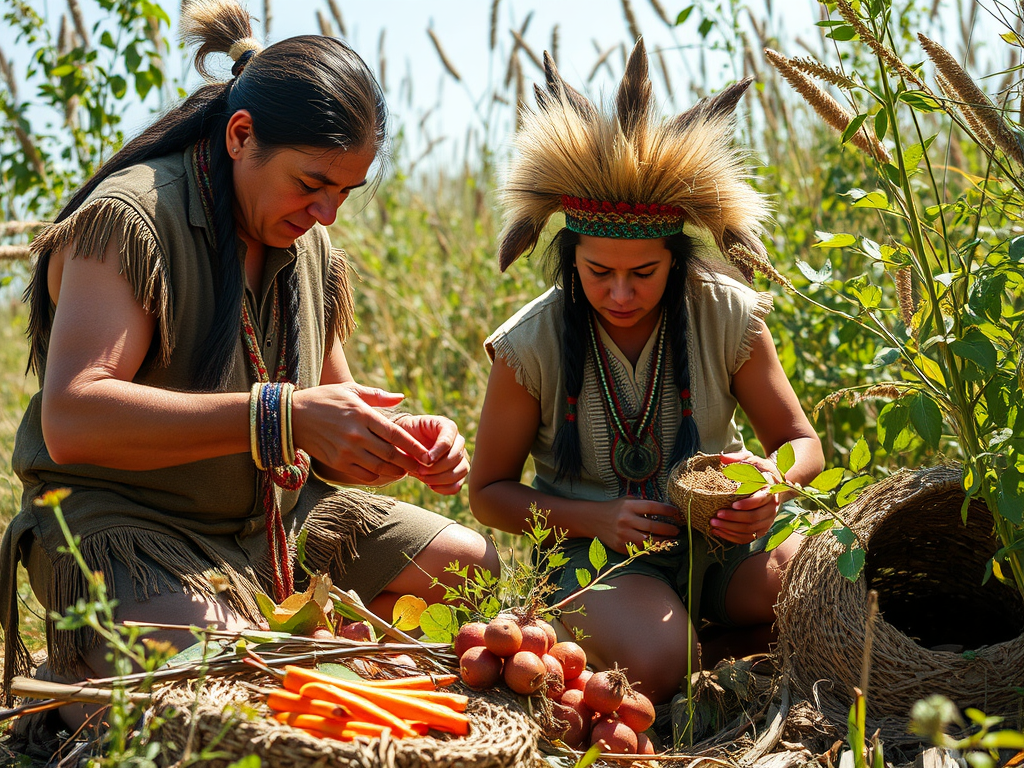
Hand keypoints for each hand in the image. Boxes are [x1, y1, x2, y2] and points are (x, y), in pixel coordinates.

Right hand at [293, 383, 429, 485]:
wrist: (291, 416)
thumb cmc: (323, 399)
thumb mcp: (350, 390)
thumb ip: (377, 395)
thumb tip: (401, 398)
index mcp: (363, 414)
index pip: (395, 434)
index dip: (414, 446)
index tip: (427, 454)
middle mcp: (356, 434)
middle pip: (390, 454)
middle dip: (409, 463)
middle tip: (422, 467)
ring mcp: (346, 450)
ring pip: (379, 467)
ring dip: (396, 472)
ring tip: (406, 471)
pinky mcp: (337, 462)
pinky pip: (363, 475)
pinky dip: (377, 476)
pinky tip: (384, 473)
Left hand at [398, 414, 469, 494]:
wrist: (405, 445)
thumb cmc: (406, 435)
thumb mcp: (408, 431)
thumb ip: (416, 442)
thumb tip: (428, 460)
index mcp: (448, 427)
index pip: (449, 440)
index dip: (438, 452)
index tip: (426, 460)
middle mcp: (458, 442)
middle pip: (457, 457)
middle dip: (438, 467)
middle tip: (420, 471)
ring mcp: (460, 458)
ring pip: (462, 470)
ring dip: (442, 478)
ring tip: (424, 478)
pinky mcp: (457, 473)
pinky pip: (458, 484)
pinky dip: (445, 488)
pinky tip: (431, 486)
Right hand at [594, 496, 682, 554]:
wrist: (593, 519)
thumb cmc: (615, 508)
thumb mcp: (627, 500)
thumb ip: (643, 503)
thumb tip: (664, 508)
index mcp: (629, 506)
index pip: (652, 507)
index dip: (666, 510)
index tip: (676, 512)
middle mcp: (626, 520)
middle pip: (652, 526)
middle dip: (668, 529)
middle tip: (677, 530)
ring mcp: (623, 534)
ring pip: (648, 541)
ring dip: (662, 541)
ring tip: (671, 540)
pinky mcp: (620, 546)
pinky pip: (639, 549)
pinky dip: (651, 548)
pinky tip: (658, 546)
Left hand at [709, 452, 781, 544]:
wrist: (772, 485)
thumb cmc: (759, 471)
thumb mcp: (752, 460)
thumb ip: (738, 458)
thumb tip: (722, 458)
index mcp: (770, 490)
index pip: (762, 500)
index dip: (748, 504)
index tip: (732, 504)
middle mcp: (772, 507)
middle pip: (754, 518)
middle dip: (734, 518)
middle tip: (716, 515)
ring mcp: (767, 520)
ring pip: (750, 530)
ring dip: (731, 528)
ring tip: (713, 524)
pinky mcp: (762, 529)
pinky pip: (748, 537)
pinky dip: (733, 537)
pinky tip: (719, 532)